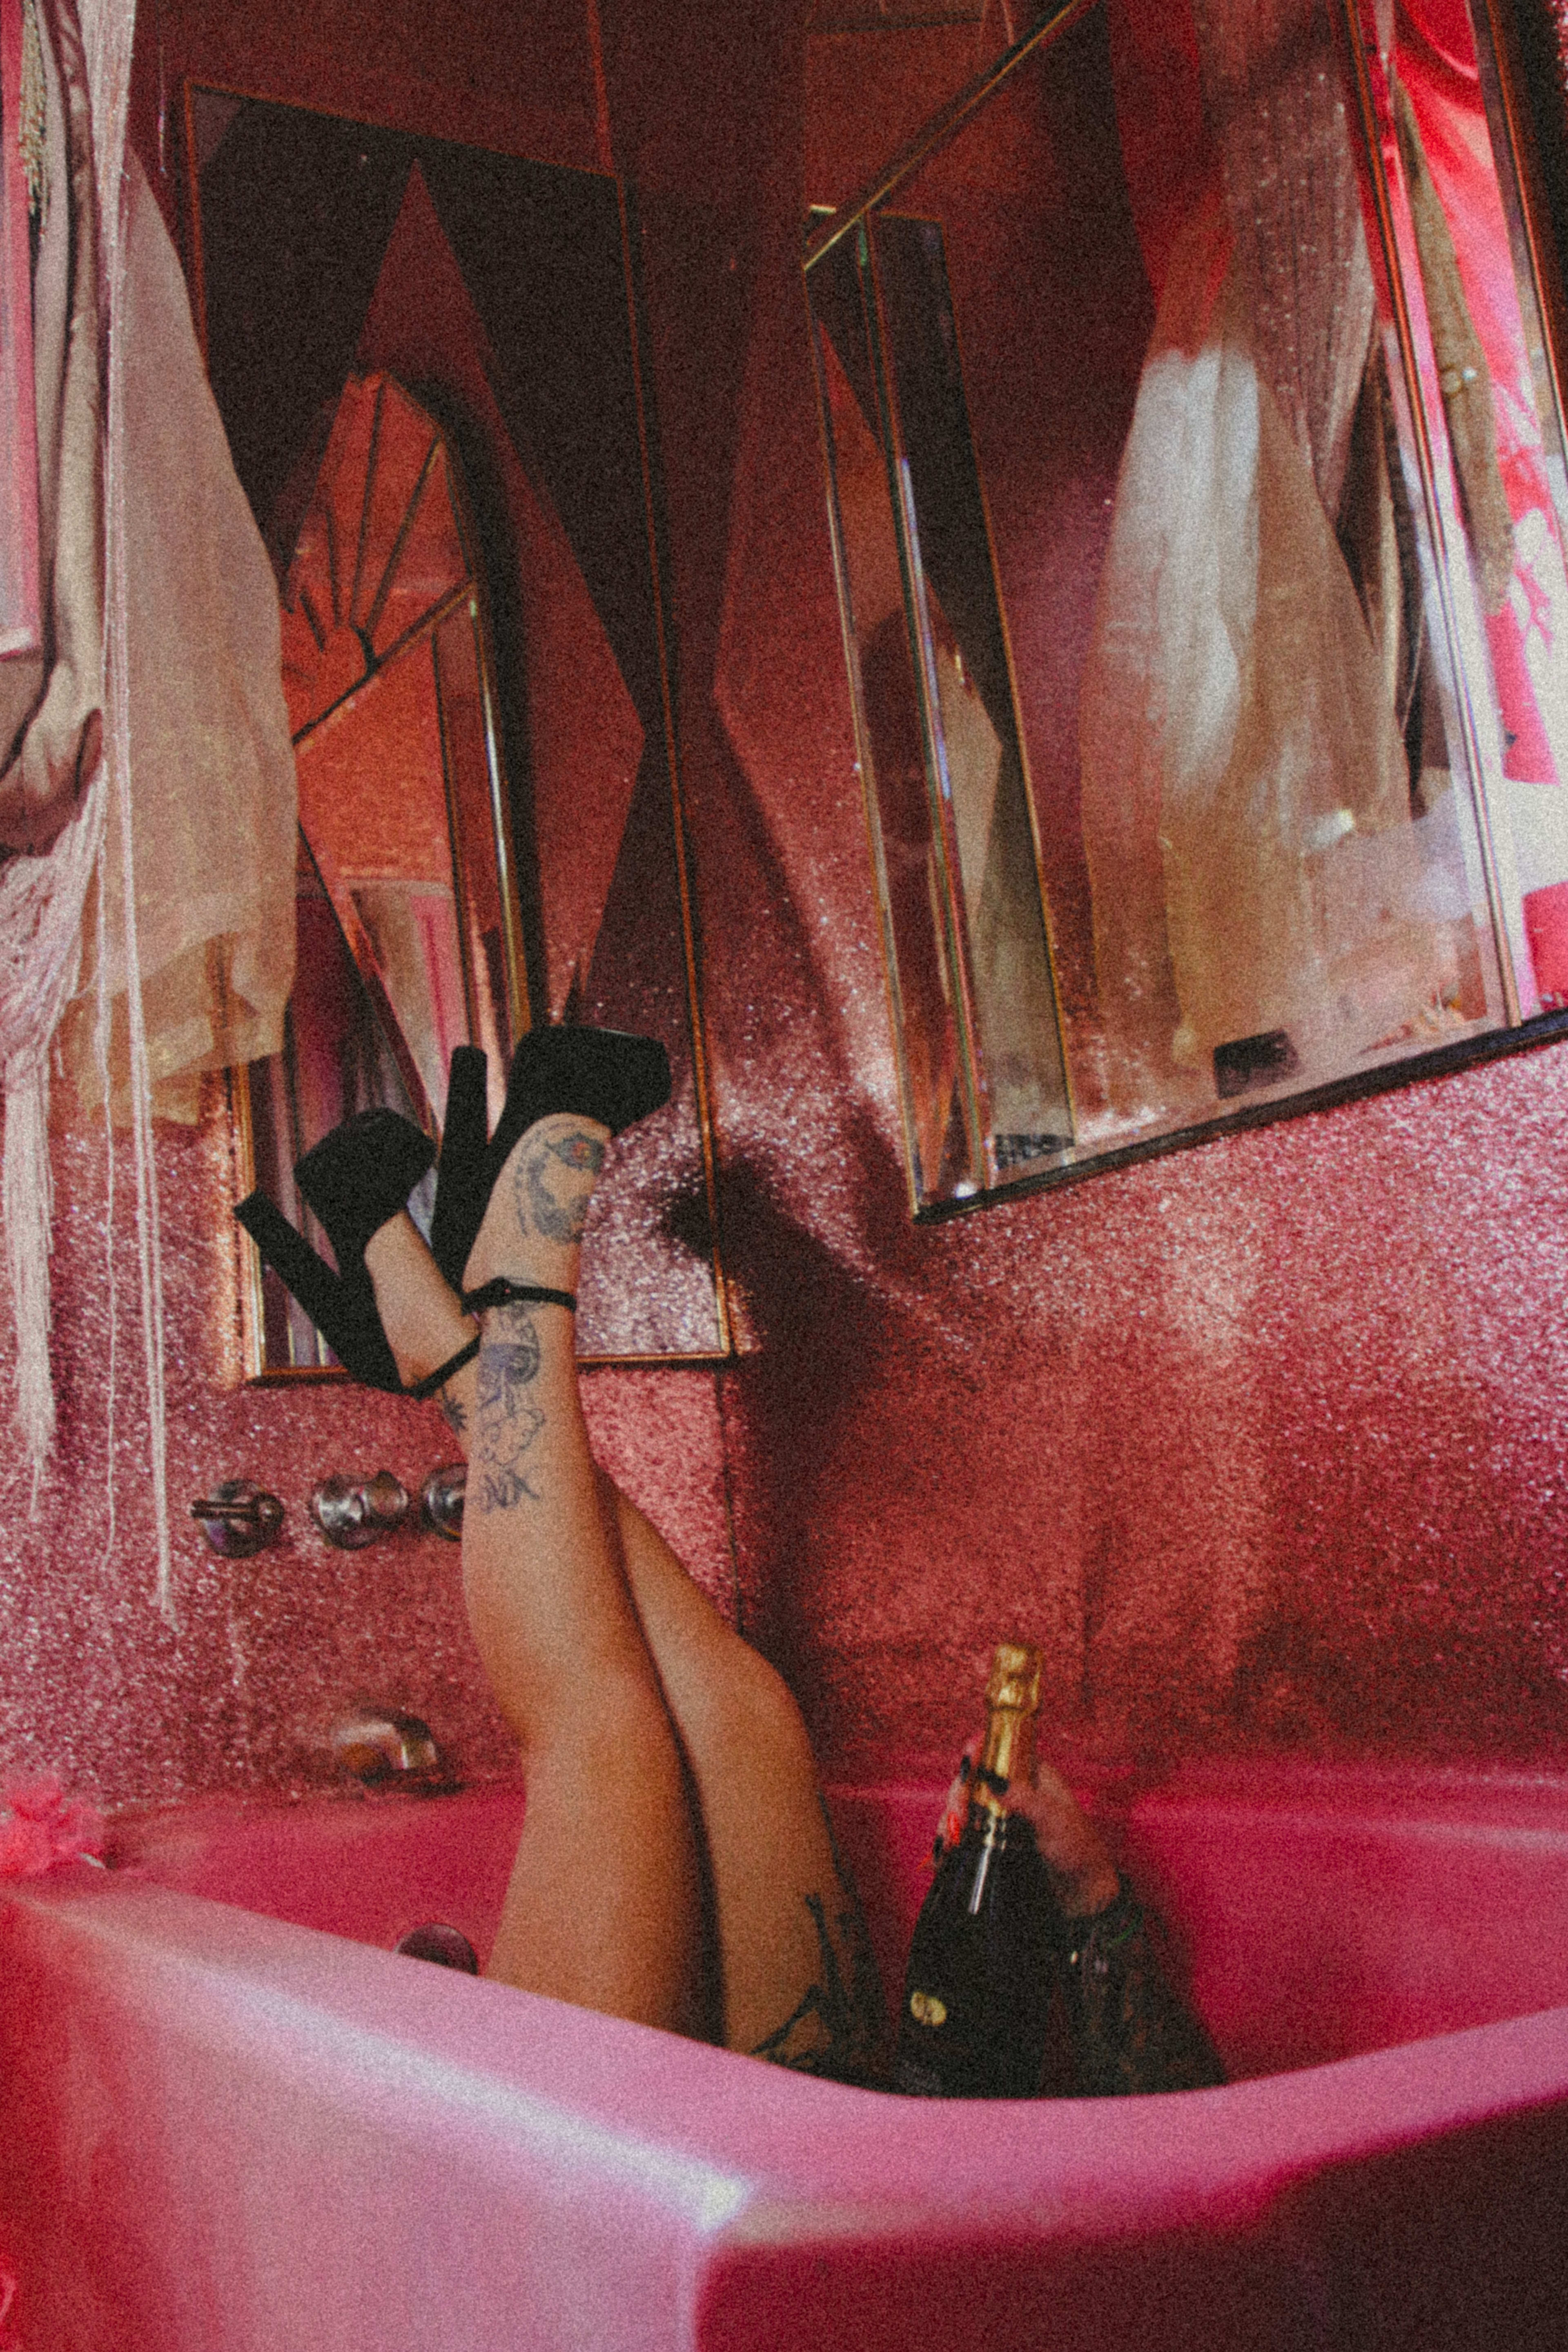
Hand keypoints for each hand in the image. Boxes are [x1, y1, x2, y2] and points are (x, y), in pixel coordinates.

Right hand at [937, 1739, 1119, 1917]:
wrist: (1083, 1896)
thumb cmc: (1079, 1852)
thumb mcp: (1056, 1821)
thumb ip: (1025, 1799)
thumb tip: (991, 1778)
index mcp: (1032, 1775)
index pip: (999, 1750)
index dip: (978, 1752)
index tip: (966, 1766)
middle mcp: (1013, 1791)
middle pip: (973, 1780)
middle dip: (959, 1795)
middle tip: (960, 1818)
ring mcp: (1000, 1817)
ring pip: (964, 1807)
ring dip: (951, 1821)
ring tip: (949, 1843)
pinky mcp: (992, 1843)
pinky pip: (964, 1835)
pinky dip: (952, 1842)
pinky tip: (945, 1855)